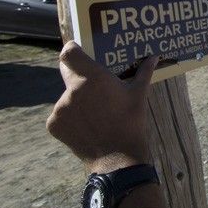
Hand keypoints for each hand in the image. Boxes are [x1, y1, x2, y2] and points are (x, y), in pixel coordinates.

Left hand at [47, 42, 158, 173]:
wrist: (117, 158)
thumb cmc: (131, 122)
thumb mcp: (139, 95)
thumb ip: (144, 72)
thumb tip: (154, 57)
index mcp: (93, 78)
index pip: (69, 53)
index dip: (72, 48)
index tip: (78, 49)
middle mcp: (73, 90)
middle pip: (67, 71)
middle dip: (78, 73)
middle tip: (92, 80)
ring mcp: (60, 108)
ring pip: (66, 94)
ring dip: (76, 98)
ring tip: (95, 110)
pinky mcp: (54, 124)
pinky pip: (61, 113)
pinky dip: (70, 115)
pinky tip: (87, 123)